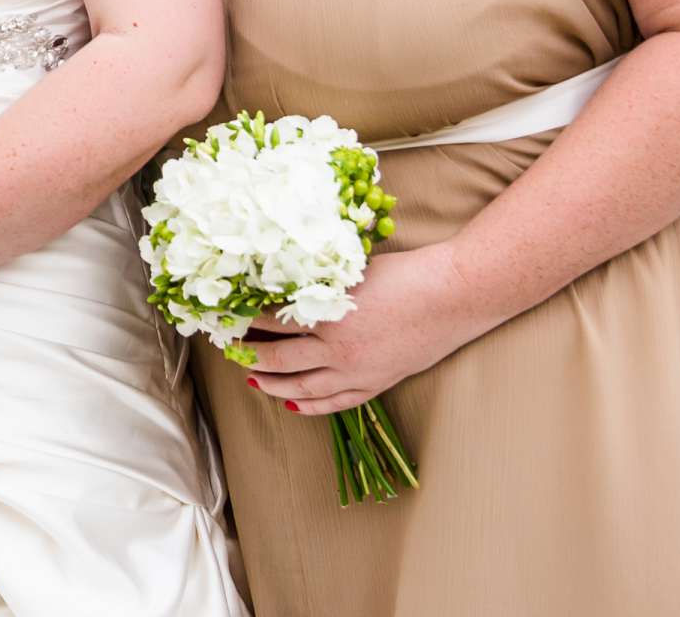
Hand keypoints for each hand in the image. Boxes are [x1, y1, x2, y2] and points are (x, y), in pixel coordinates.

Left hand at [241, 244, 493, 416]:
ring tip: (252, 380)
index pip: (271, 322)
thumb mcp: (350, 273)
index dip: (245, 320)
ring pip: (304, 387)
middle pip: (280, 360)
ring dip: (273, 386)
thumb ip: (316, 286)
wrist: (453, 295)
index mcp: (328, 317)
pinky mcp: (378, 382)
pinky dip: (312, 406)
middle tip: (230, 350)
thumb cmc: (404, 274)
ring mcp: (359, 372)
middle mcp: (339, 351)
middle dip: (250, 357)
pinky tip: (293, 404)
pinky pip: (338, 402)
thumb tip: (279, 286)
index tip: (226, 316)